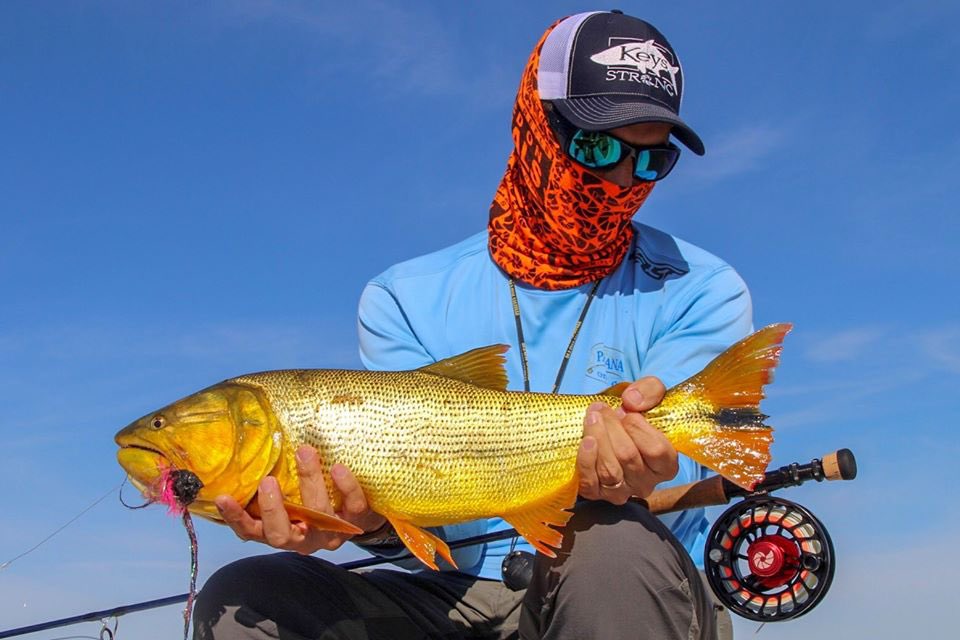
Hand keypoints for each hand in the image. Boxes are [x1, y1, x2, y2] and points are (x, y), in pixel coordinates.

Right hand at [215, 445, 385, 553]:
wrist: (364, 513)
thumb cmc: (319, 500)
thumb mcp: (294, 496)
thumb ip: (276, 484)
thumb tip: (251, 450)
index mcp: (283, 532)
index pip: (251, 532)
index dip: (236, 518)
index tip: (222, 497)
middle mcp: (304, 539)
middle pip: (281, 534)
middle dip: (273, 508)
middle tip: (267, 480)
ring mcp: (331, 533)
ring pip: (318, 515)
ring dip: (309, 482)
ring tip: (304, 452)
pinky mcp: (357, 522)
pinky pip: (353, 506)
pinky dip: (345, 486)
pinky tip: (337, 467)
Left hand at [576, 377, 678, 503]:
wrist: (614, 425)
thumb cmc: (637, 411)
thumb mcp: (651, 393)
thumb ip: (649, 391)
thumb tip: (631, 401)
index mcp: (667, 464)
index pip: (656, 450)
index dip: (638, 428)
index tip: (625, 410)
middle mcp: (647, 483)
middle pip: (627, 457)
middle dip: (611, 428)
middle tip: (601, 409)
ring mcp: (622, 491)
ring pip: (609, 470)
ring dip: (597, 438)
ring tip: (592, 417)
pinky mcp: (598, 494)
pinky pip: (590, 483)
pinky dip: (585, 461)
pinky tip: (585, 440)